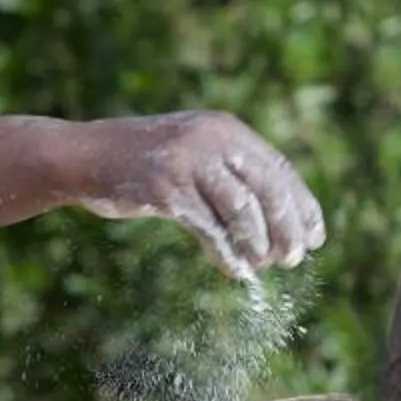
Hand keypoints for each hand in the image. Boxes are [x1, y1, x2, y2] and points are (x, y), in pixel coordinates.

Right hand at [67, 111, 326, 279]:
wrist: (83, 156)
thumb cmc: (142, 161)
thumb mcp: (192, 151)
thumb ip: (229, 171)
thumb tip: (278, 215)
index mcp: (225, 128)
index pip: (278, 169)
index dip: (302, 205)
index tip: (316, 236)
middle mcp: (211, 139)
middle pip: (268, 190)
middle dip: (287, 228)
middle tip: (295, 258)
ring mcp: (188, 163)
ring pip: (242, 211)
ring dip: (259, 244)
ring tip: (263, 266)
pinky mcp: (165, 190)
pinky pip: (208, 229)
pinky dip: (227, 253)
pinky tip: (236, 271)